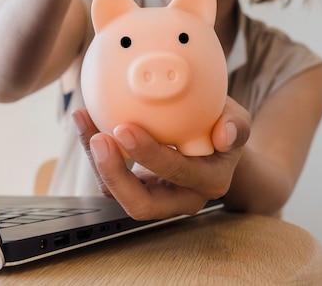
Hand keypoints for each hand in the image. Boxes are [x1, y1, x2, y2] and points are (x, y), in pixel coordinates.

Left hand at [72, 97, 250, 220]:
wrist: (213, 141)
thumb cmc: (222, 126)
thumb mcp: (237, 120)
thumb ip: (237, 125)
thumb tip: (225, 135)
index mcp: (209, 181)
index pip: (177, 173)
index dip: (150, 155)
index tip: (125, 128)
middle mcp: (182, 197)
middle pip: (141, 204)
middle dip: (114, 174)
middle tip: (98, 138)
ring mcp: (156, 196)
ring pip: (118, 194)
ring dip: (96, 160)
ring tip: (84, 120)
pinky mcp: (135, 185)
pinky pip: (109, 176)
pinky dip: (93, 148)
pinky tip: (85, 117)